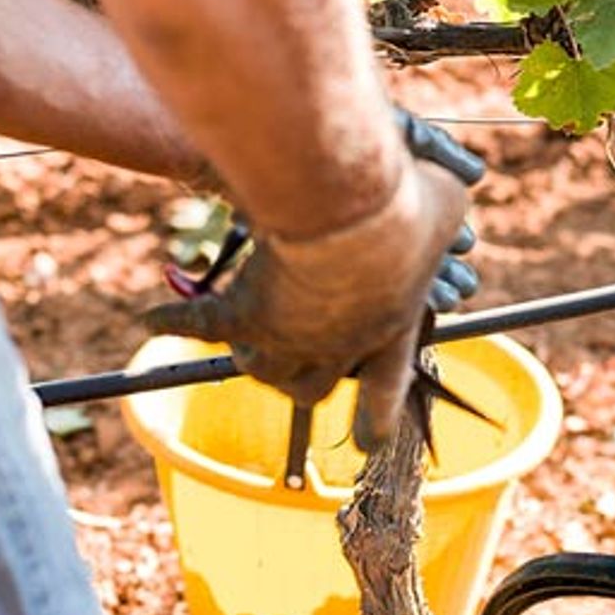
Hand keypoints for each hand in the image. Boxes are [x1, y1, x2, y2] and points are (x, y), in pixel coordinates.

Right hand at [144, 112, 482, 448]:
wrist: (350, 210)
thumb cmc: (407, 204)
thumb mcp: (446, 197)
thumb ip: (448, 197)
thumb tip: (463, 174)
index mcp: (392, 330)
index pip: (387, 387)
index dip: (377, 416)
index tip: (369, 439)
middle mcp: (340, 347)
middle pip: (312, 388)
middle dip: (300, 378)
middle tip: (288, 364)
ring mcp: (290, 338)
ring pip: (262, 370)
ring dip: (251, 358)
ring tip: (239, 346)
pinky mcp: (245, 314)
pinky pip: (203, 326)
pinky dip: (176, 322)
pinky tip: (151, 318)